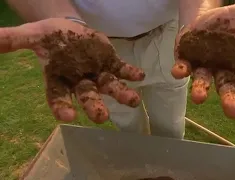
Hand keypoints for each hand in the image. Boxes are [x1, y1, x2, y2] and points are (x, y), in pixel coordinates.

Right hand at [0, 18, 144, 122]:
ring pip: (109, 86)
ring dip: (121, 93)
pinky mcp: (110, 63)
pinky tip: (140, 76)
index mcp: (59, 78)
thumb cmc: (50, 37)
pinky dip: (131, 73)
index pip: (58, 96)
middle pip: (87, 96)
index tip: (67, 116)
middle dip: (95, 106)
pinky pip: (122, 70)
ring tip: (133, 100)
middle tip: (102, 118)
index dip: (61, 106)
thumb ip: (13, 40)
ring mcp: (97, 73)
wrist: (69, 28)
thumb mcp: (31, 35)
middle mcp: (79, 80)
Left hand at [172, 0, 234, 118]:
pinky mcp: (186, 62)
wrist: (199, 20)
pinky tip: (178, 72)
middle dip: (229, 98)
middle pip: (226, 86)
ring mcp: (202, 67)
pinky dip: (181, 70)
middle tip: (233, 112)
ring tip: (199, 98)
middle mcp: (221, 69)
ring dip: (201, 90)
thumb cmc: (223, 24)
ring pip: (203, 81)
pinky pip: (184, 68)